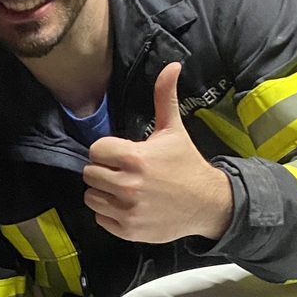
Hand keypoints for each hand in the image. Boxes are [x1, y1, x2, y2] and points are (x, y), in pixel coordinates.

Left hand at [83, 61, 233, 242]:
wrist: (207, 203)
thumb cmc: (186, 165)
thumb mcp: (173, 130)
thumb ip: (165, 97)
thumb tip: (172, 65)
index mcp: (134, 158)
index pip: (96, 150)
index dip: (107, 151)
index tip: (121, 154)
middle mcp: (127, 185)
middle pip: (89, 173)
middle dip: (103, 171)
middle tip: (122, 172)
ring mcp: (127, 210)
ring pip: (91, 196)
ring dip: (103, 192)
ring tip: (123, 188)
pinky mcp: (128, 230)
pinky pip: (100, 218)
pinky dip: (109, 213)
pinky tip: (127, 205)